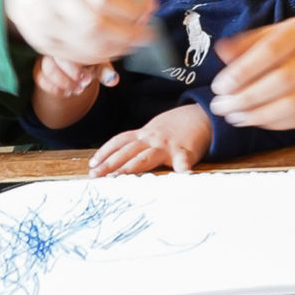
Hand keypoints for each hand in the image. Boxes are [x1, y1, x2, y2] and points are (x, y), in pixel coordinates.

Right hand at [3, 0, 159, 67]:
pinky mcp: (41, 41)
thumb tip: (150, 3)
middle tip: (147, 36)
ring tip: (131, 44)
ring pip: (87, 45)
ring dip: (117, 49)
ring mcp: (45, 21)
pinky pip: (75, 56)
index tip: (149, 12)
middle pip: (97, 25)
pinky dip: (99, 57)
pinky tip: (110, 49)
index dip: (133, 9)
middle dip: (129, 35)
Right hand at [28, 53, 115, 129]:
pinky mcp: (39, 68)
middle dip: (68, 78)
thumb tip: (112, 80)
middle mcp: (56, 46)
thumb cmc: (90, 62)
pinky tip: (66, 93)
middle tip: (82, 86)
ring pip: (45, 70)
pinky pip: (40, 78)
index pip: (67, 52)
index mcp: (72, 40)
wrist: (76, 68)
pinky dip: (53, 89)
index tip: (87, 80)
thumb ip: (105, 71)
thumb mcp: (100, 65)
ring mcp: (46, 57)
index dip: (75, 69)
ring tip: (76, 90)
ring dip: (62, 83)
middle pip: (53, 60)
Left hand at [90, 104, 213, 175]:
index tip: (92, 165)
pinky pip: (182, 162)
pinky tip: (178, 179)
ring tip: (117, 179)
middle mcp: (152, 139)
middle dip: (109, 165)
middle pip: (127, 152)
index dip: (104, 152)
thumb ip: (140, 143)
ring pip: (145, 158)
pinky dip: (180, 171)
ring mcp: (168, 146)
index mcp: (144, 135)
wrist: (202, 115)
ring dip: (130, 169)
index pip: (119, 142)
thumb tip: (119, 158)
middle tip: (95, 177)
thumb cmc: (176, 128)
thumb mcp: (154, 131)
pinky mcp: (186, 152)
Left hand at [208, 17, 294, 130]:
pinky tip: (256, 121)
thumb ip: (250, 41)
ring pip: (293, 104)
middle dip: (246, 98)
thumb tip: (221, 53)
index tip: (219, 86)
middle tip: (220, 107)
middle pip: (281, 81)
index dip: (242, 72)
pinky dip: (274, 123)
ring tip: (235, 117)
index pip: (271, 51)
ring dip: (258, 116)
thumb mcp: (280, 30)